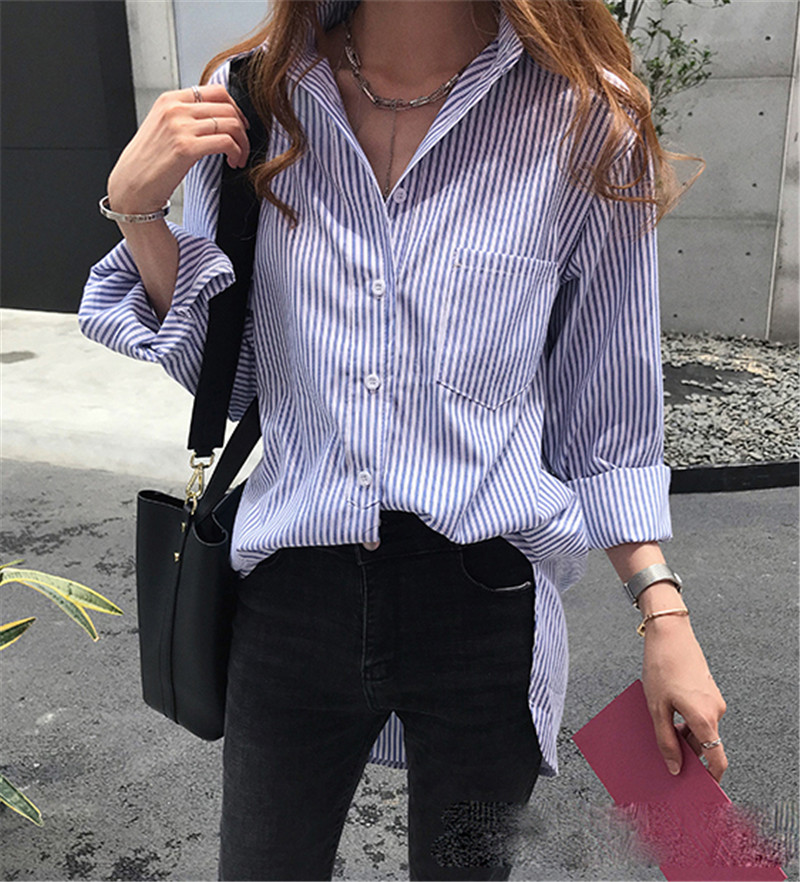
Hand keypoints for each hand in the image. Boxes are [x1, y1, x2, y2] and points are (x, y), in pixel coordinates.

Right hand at [107, 83, 250, 214]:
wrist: (132, 184)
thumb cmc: (149, 161)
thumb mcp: (164, 127)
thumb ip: (186, 116)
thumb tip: (215, 117)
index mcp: (170, 99)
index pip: (216, 91)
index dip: (235, 108)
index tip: (240, 125)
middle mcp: (175, 108)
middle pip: (227, 107)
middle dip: (243, 128)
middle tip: (243, 145)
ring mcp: (180, 127)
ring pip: (231, 124)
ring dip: (242, 143)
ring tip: (239, 157)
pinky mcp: (186, 147)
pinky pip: (226, 142)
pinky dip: (237, 152)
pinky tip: (233, 162)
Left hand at [641, 615, 727, 781]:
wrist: (670, 634)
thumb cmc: (661, 668)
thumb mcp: (656, 708)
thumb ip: (666, 740)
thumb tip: (675, 768)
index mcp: (705, 718)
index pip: (717, 759)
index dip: (709, 777)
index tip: (698, 788)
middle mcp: (716, 711)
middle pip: (705, 744)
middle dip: (687, 753)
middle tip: (664, 759)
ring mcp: (714, 700)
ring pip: (700, 728)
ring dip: (682, 733)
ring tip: (658, 730)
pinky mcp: (707, 691)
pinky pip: (698, 714)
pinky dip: (684, 719)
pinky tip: (664, 713)